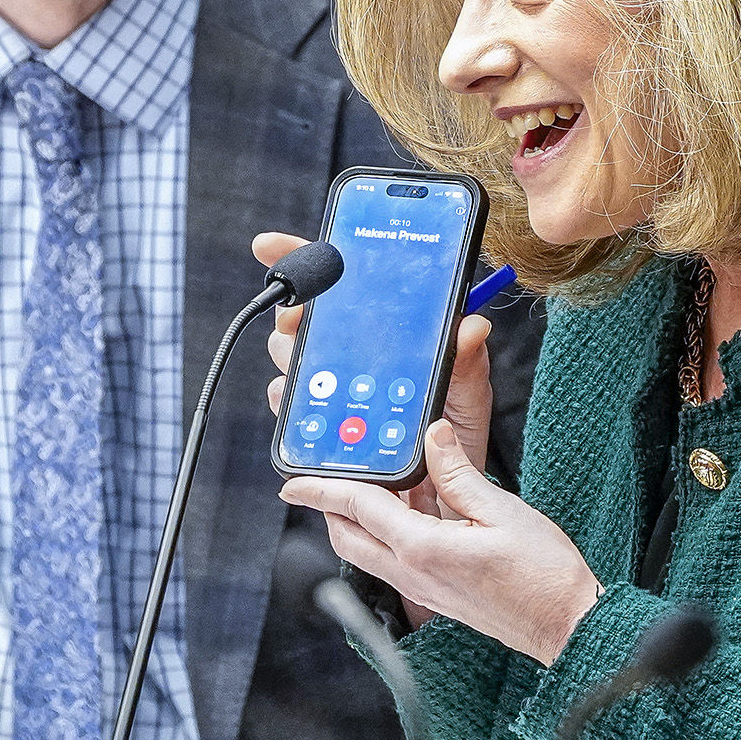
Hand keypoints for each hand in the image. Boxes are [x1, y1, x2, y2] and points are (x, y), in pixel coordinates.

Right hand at [252, 231, 496, 512]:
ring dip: (292, 358)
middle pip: (298, 322)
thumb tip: (473, 325)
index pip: (335, 288)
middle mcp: (349, 357)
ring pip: (286, 362)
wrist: (445, 494)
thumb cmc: (457, 438)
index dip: (299, 258)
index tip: (268, 245)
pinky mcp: (318, 429)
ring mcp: (329, 391)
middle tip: (300, 315)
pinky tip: (310, 405)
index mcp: (382, 334)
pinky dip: (293, 404)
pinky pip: (289, 409)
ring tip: (309, 359)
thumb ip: (467, 358)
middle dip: (291, 313)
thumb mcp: (470, 393)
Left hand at [280, 421, 601, 666]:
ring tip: (370, 482)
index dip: (321, 490)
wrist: (567, 627)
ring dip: (358, 520)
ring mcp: (422, 590)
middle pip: (349, 537)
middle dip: (328, 507)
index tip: (290, 482)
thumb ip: (458, 473)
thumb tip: (432, 436)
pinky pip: (394, 560)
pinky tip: (412, 507)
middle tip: (321, 477)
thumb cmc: (543, 574)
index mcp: (422, 549)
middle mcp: (413, 574)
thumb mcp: (503, 510)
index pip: (358, 510)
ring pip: (368, 552)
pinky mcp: (436, 595)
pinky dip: (386, 532)